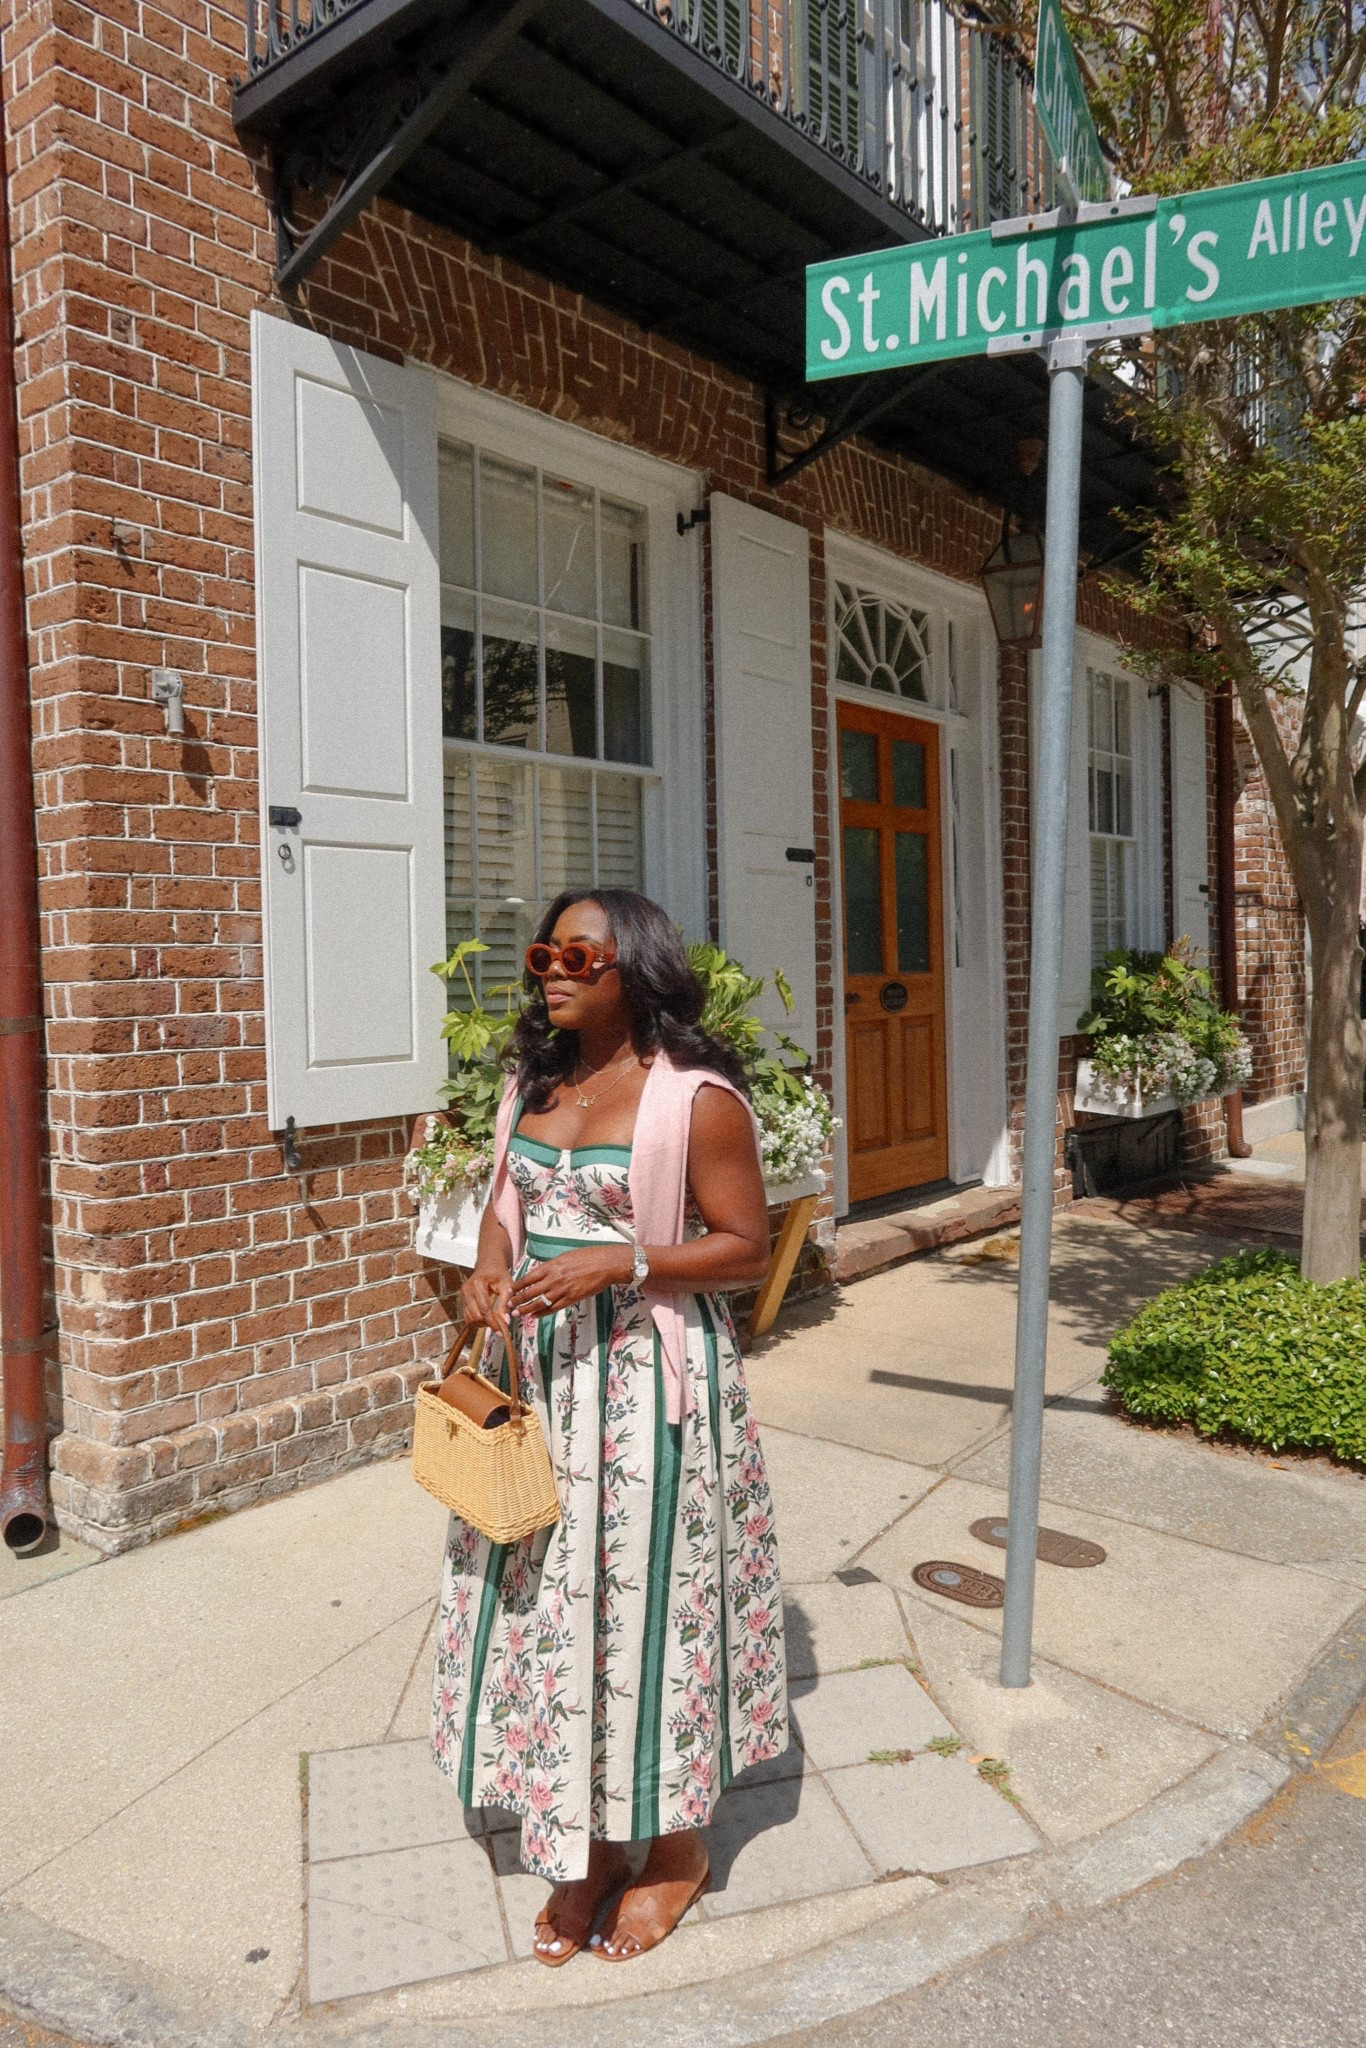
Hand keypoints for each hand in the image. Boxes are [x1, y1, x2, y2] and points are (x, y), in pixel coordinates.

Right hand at [463, 1263, 511, 1327]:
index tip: (501, 1332)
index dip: (492, 1322)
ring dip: (482, 1324)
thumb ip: (506, 1302)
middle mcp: (467, 1289)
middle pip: (475, 1316)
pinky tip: (486, 1318)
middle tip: (499, 1325)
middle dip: (487, 1324)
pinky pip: (467, 1316)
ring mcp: (462, 1295)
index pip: (484, 1309)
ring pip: (469, 1318)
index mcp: (478, 1284)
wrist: (488, 1265)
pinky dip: (477, 1321)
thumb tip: (506, 1321)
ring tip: (493, 1321)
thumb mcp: (507, 1285)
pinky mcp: (462, 1300)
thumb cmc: (499, 1274)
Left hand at [508, 1246, 633, 1318]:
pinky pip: (553, 1307)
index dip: (517, 1286)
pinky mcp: (571, 1298)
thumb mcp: (566, 1257)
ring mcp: (562, 1289)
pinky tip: (535, 1315)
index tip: (509, 1291)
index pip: (529, 1278)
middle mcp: (554, 1278)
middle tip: (507, 1305)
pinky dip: (542, 1312)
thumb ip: (552, 1266)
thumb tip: (541, 1273)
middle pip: (531, 1291)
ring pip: (539, 1302)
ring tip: (517, 1313)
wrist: (605, 1264)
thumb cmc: (587, 1256)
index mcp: (552, 1266)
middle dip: (517, 1299)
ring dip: (526, 1308)